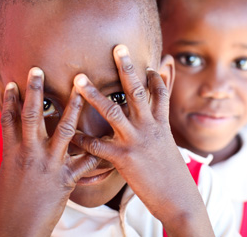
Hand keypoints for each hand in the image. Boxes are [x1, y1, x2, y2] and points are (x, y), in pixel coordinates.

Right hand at [0, 68, 99, 236]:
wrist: (18, 228)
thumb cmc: (12, 201)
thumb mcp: (9, 172)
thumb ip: (16, 150)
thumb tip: (17, 135)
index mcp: (13, 152)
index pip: (8, 119)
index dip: (8, 98)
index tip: (10, 79)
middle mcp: (30, 153)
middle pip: (31, 116)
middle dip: (35, 92)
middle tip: (38, 70)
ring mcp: (49, 164)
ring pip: (63, 129)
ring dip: (74, 106)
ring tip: (82, 87)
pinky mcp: (66, 178)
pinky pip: (87, 161)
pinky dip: (100, 151)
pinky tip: (111, 138)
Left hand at [73, 45, 213, 236]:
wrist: (177, 198)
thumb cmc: (171, 172)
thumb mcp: (169, 145)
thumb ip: (161, 127)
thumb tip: (160, 116)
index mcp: (161, 123)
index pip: (160, 92)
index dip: (155, 74)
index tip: (149, 59)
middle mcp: (149, 127)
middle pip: (136, 92)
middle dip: (127, 68)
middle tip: (117, 47)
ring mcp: (136, 141)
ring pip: (113, 112)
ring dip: (94, 94)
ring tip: (78, 80)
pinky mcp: (123, 159)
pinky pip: (97, 146)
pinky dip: (82, 139)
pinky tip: (69, 133)